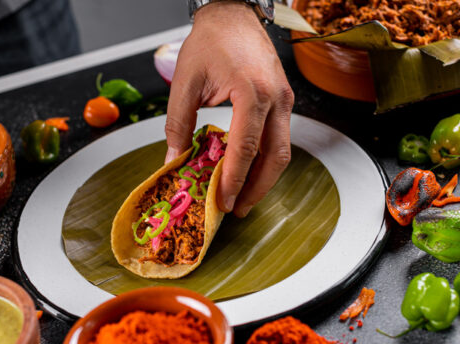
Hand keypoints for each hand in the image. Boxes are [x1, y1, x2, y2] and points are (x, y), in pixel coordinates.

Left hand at [165, 1, 293, 216]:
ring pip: (283, 151)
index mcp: (252, 91)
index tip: (224, 201)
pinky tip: (248, 170)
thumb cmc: (210, 41)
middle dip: (257, 188)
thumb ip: (179, 124)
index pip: (247, 147)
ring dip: (265, 178)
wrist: (233, 14)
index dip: (235, 179)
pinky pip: (280, 138)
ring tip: (243, 196)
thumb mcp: (186, 82)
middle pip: (276, 156)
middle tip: (237, 207)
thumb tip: (174, 160)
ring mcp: (285, 100)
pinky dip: (266, 159)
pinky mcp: (284, 101)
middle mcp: (276, 98)